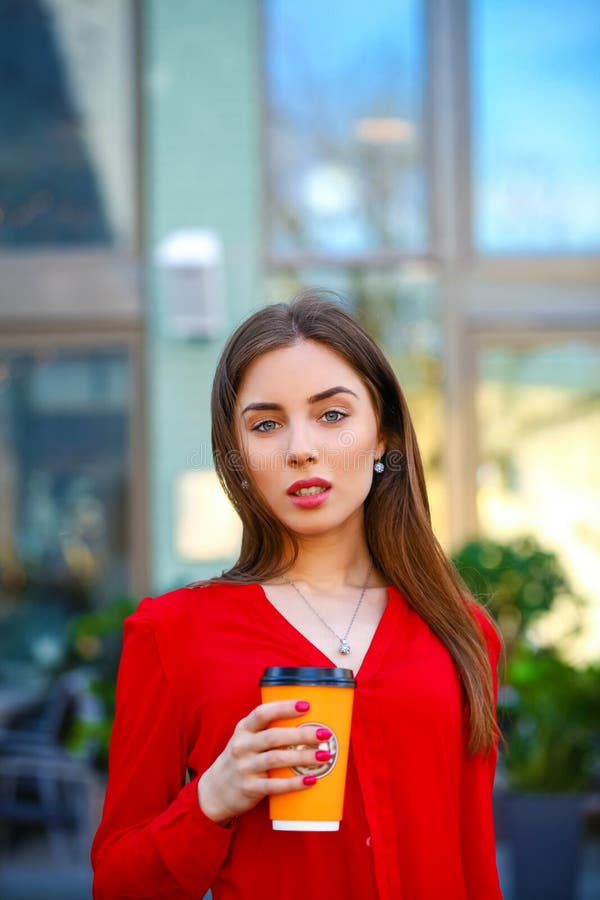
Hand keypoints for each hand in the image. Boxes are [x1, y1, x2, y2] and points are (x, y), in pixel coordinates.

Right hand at [197, 700, 329, 825]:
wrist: (216, 791)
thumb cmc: (241, 759)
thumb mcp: (247, 739)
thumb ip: (268, 730)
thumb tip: (309, 722)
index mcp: (244, 729)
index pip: (262, 713)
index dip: (284, 707)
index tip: (306, 705)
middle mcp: (242, 745)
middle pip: (274, 736)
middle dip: (301, 734)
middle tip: (324, 734)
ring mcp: (244, 767)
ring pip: (276, 759)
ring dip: (302, 758)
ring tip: (324, 756)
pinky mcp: (249, 788)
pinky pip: (274, 785)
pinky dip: (294, 783)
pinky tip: (310, 780)